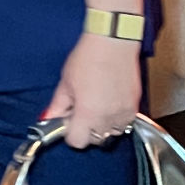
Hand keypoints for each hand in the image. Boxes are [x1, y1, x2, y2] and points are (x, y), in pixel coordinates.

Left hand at [43, 31, 140, 149]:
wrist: (113, 42)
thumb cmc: (89, 57)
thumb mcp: (66, 82)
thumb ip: (58, 105)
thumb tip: (49, 118)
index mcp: (88, 114)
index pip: (77, 142)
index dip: (70, 132)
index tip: (68, 122)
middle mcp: (107, 117)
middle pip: (94, 140)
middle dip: (86, 129)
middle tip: (81, 110)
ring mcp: (123, 113)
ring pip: (110, 133)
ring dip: (102, 126)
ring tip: (97, 106)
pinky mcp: (134, 105)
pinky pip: (124, 123)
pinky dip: (116, 118)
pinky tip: (109, 102)